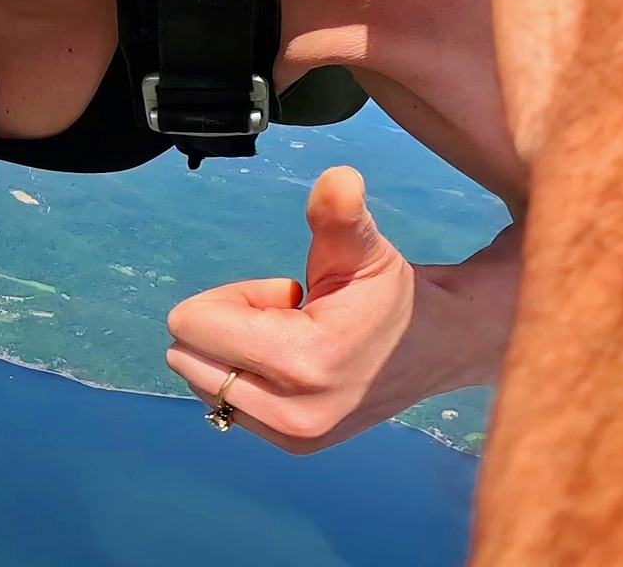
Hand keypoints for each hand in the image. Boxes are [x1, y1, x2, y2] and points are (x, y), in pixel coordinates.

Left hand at [165, 166, 424, 453]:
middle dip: (228, 323)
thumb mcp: (364, 246)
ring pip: (201, 377)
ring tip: (293, 338)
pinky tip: (294, 362)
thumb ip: (339, 213)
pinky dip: (245, 374)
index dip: (234, 297)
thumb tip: (338, 177)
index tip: (286, 294)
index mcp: (304, 363)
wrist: (434, 349)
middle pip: (188, 354)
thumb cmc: (390, 293)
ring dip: (236, 350)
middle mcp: (293, 414)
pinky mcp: (294, 446)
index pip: (192, 326)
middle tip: (288, 316)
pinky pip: (223, 401)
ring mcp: (292, 437)